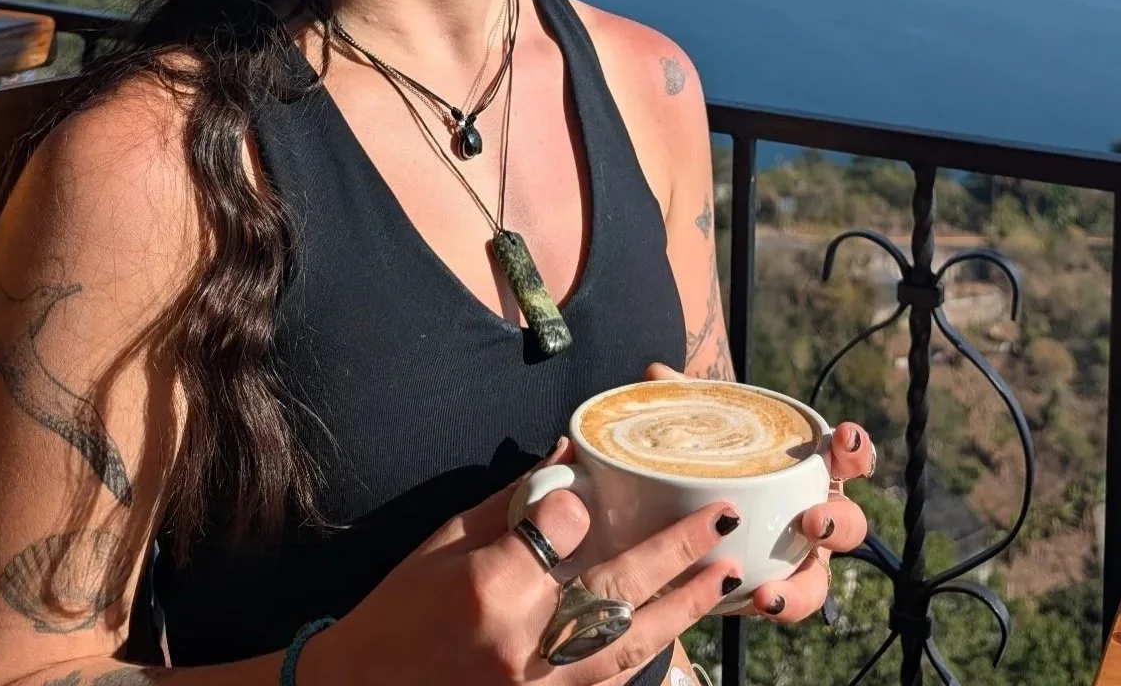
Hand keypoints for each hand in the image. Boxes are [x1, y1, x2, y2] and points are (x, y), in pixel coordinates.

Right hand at [308, 438, 744, 685]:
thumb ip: (511, 505)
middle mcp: (521, 647)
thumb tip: (565, 460)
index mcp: (488, 591)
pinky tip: (674, 635)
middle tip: (721, 522)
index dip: (580, 503)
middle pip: (617, 592)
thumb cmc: (396, 612)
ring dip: (681, 611)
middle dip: (676, 555)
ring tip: (724, 578)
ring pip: (628, 649)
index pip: (560, 532)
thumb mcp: (444, 544)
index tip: (591, 482)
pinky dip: (641, 660)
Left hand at [643, 362, 873, 624]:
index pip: (845, 456)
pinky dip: (779, 604)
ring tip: (774, 589)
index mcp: (805, 471)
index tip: (842, 436)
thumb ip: (683, 404)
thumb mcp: (699, 434)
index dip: (853, 446)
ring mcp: (797, 559)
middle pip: (848, 522)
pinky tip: (759, 600)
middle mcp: (812, 515)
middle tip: (811, 520)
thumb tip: (657, 375)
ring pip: (820, 577)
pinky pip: (789, 603)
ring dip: (805, 585)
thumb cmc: (710, 467)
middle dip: (837, 521)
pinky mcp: (775, 590)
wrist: (680, 523)